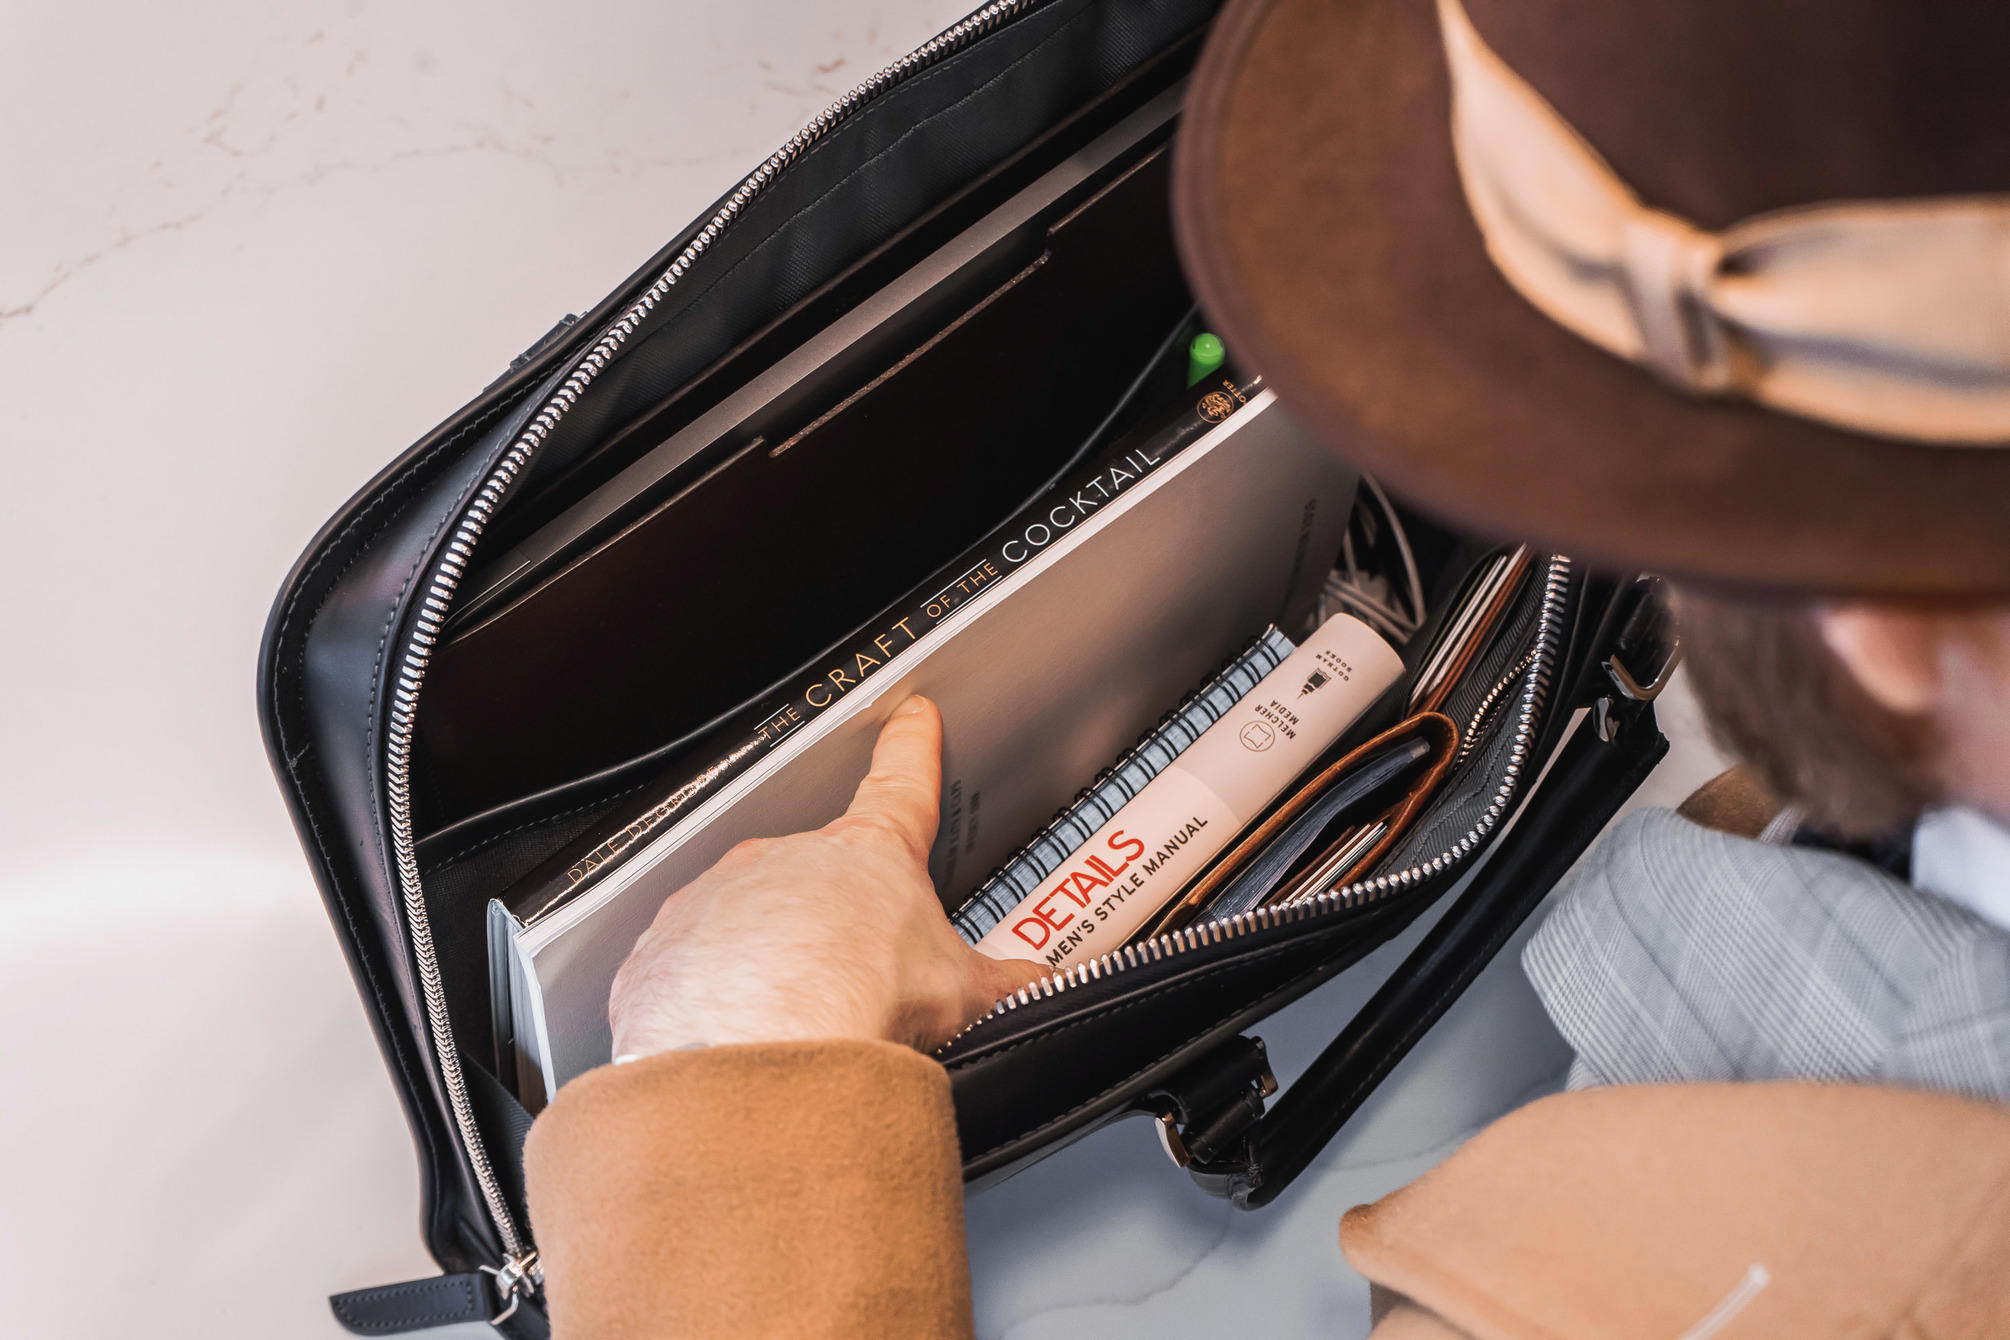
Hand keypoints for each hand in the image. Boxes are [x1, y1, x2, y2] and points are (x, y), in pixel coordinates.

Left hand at [609, 695, 1046, 1058]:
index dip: (911, 748)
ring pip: (745, 918)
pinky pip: (687, 967)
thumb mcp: (965, 993)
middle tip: (855, 974)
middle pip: (818, 872)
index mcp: (868, 852)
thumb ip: (1008, 983)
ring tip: (794, 1024)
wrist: (767, 1050)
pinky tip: (735, 1038)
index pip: (900, 782)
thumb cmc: (864, 999)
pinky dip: (708, 997)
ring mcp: (718, 897)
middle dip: (835, 916)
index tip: (911, 720)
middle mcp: (786, 858)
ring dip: (766, 958)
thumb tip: (1043, 982)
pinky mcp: (663, 949)